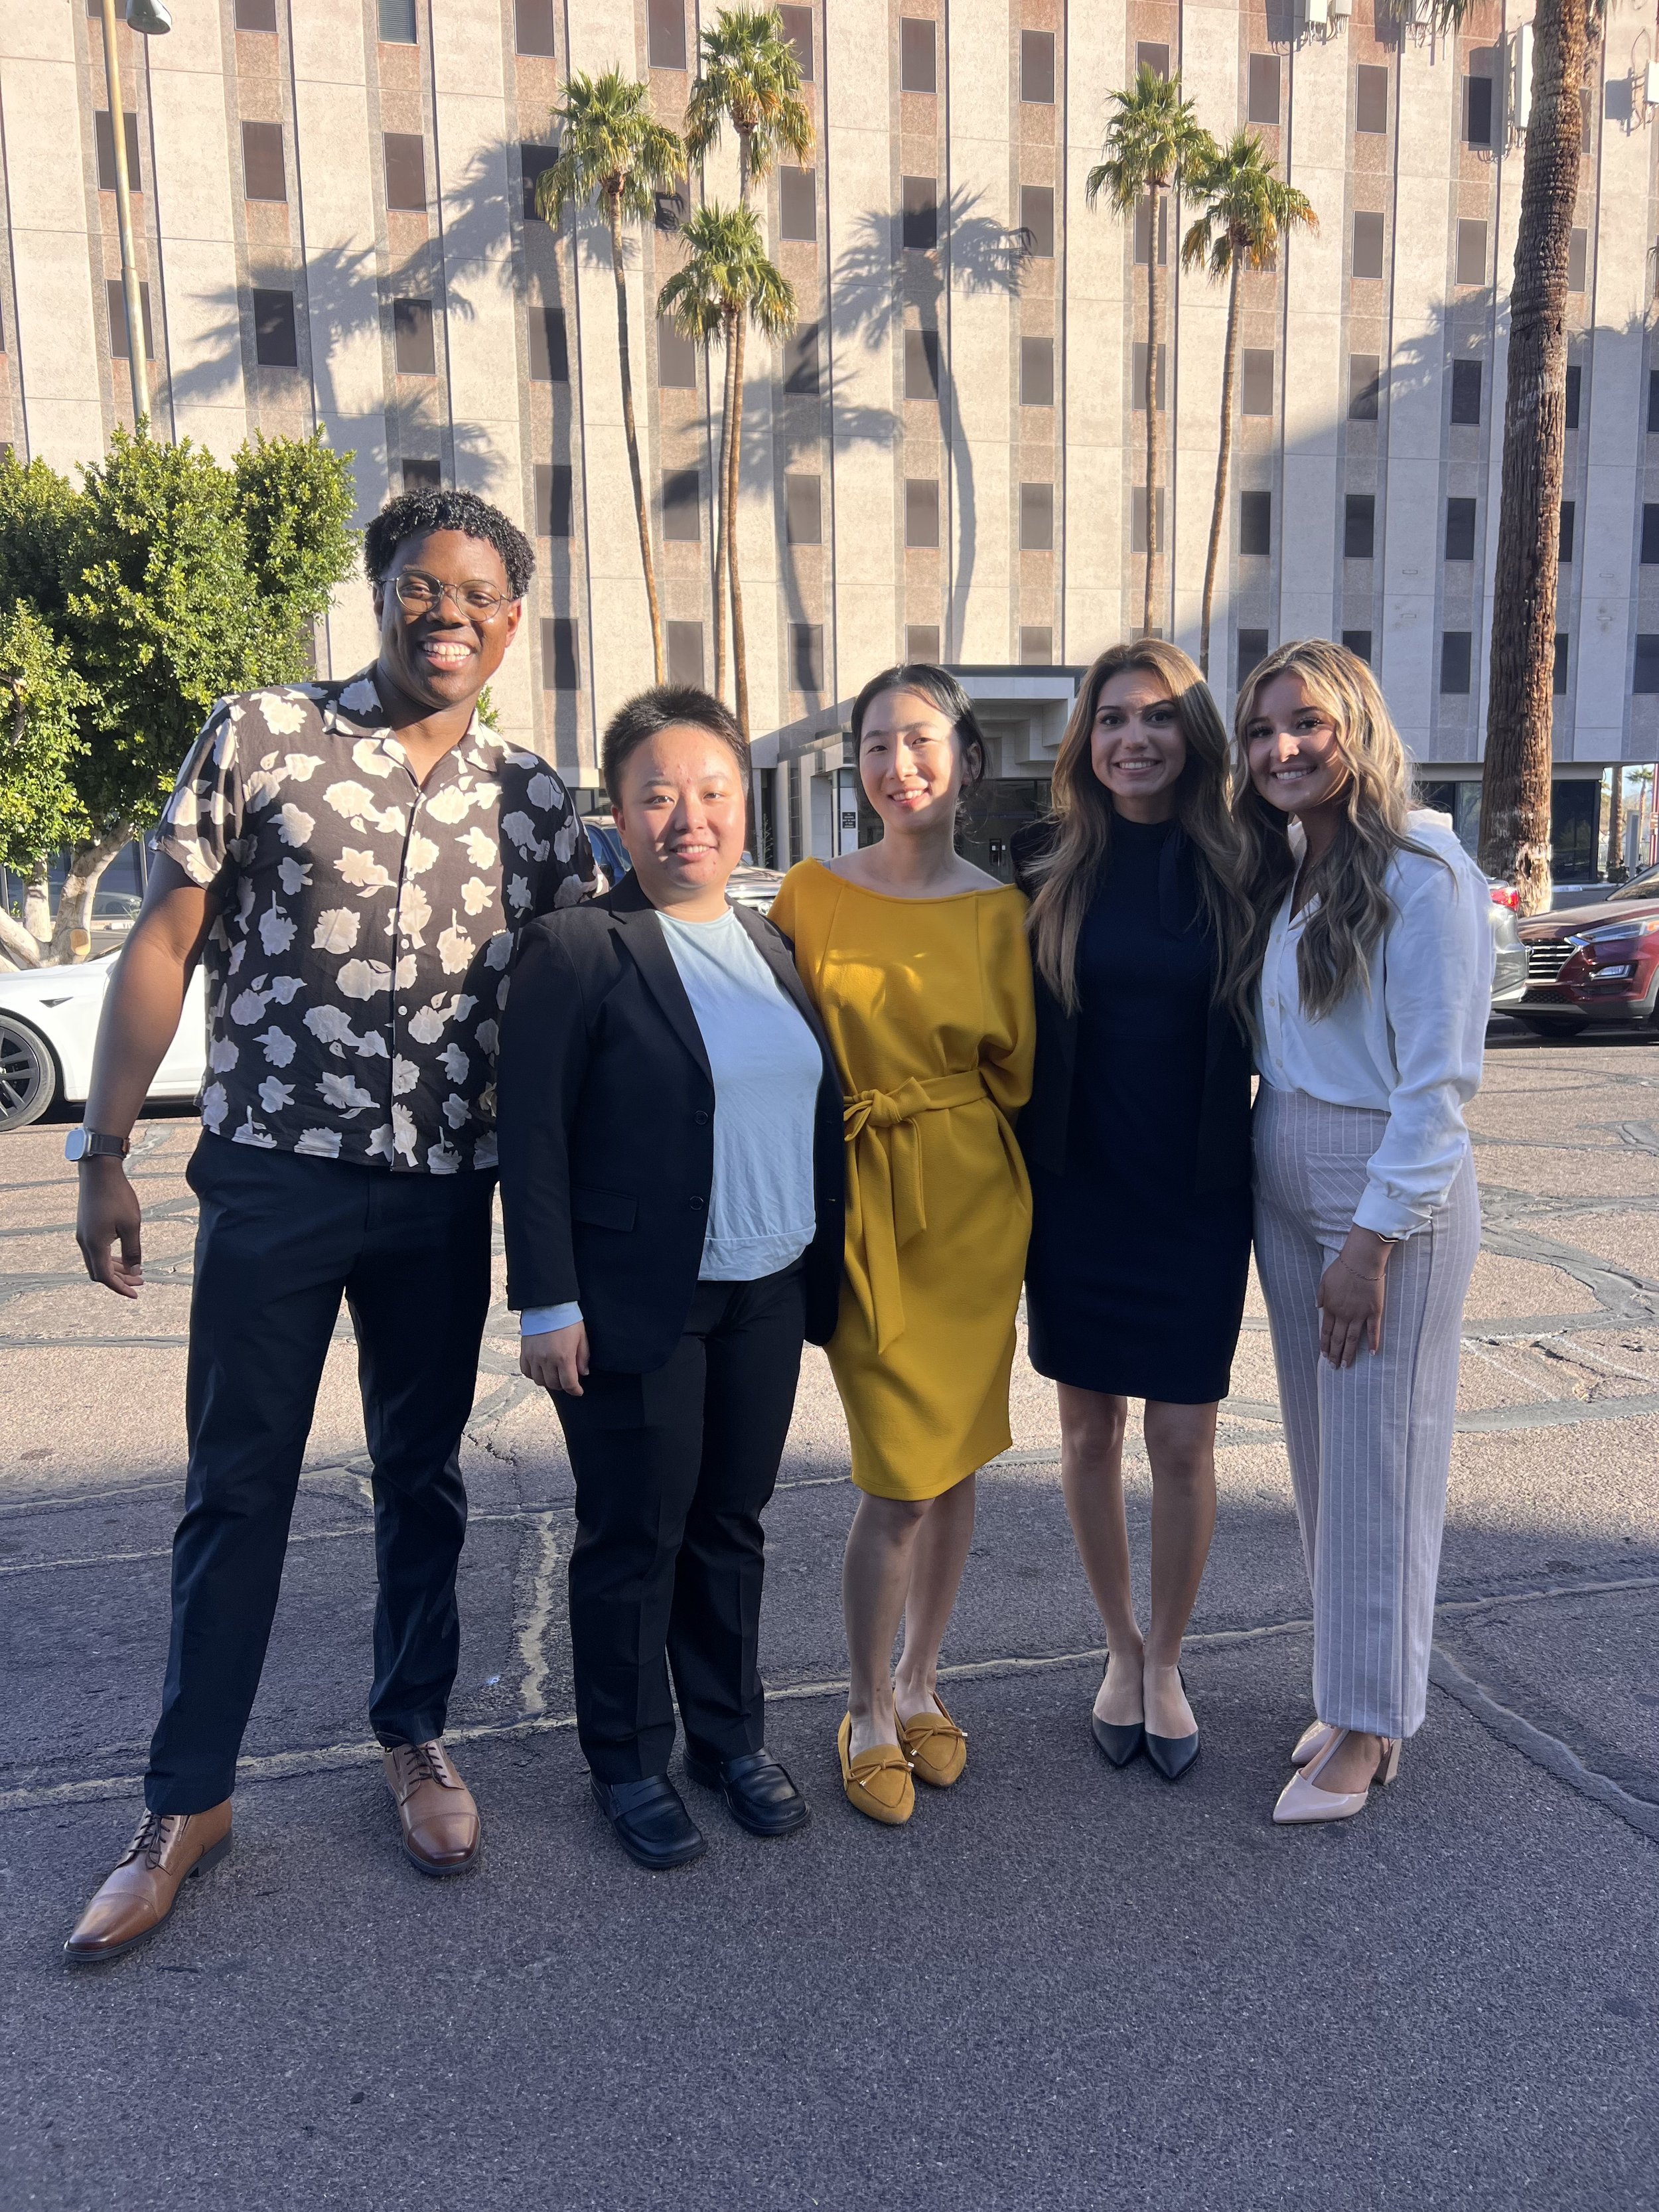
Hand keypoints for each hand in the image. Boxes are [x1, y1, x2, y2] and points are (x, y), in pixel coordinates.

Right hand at [75, 1156, 142, 1298]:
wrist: (99, 1171)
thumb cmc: (117, 1196)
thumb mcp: (131, 1225)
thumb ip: (133, 1251)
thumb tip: (135, 1271)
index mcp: (94, 1245)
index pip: (105, 1276)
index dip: (120, 1288)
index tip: (136, 1294)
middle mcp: (84, 1242)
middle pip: (99, 1272)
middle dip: (119, 1280)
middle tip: (140, 1282)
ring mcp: (83, 1234)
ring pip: (97, 1261)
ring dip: (115, 1268)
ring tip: (135, 1271)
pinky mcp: (86, 1226)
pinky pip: (96, 1250)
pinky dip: (110, 1257)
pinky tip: (124, 1255)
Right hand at [520, 1320, 588, 1395]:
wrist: (547, 1305)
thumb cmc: (566, 1319)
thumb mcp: (581, 1337)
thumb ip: (583, 1357)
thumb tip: (583, 1373)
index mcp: (564, 1357)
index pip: (569, 1384)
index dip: (575, 1391)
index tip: (578, 1391)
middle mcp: (547, 1360)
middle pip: (554, 1384)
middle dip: (563, 1385)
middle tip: (567, 1380)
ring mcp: (534, 1357)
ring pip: (540, 1381)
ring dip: (548, 1381)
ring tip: (554, 1374)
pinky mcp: (525, 1353)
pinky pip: (527, 1372)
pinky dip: (534, 1374)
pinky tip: (541, 1370)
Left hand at [1316, 1226, 1392, 1367]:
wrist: (1361, 1261)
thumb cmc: (1342, 1268)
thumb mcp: (1324, 1280)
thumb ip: (1320, 1296)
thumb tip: (1317, 1307)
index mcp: (1331, 1308)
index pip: (1327, 1332)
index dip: (1325, 1344)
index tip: (1324, 1355)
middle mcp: (1344, 1315)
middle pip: (1338, 1339)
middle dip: (1335, 1354)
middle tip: (1334, 1367)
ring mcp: (1359, 1315)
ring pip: (1353, 1340)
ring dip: (1349, 1354)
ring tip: (1347, 1365)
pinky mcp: (1374, 1312)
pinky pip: (1373, 1331)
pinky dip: (1374, 1343)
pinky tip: (1373, 1354)